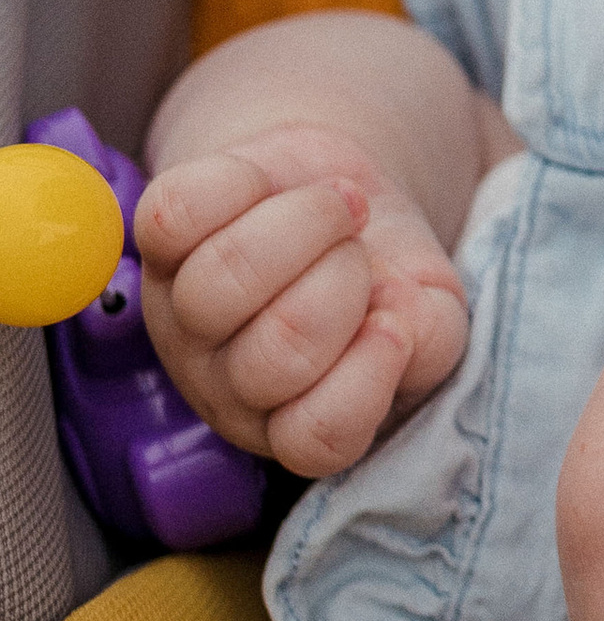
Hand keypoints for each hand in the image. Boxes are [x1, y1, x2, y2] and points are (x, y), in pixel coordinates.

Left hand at [137, 127, 469, 477]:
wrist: (344, 198)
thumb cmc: (388, 276)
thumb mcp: (431, 315)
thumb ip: (428, 338)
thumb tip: (394, 322)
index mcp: (300, 423)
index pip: (319, 437)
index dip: (368, 374)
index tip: (396, 320)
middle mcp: (231, 387)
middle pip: (275, 355)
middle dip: (346, 280)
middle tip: (362, 253)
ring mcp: (184, 320)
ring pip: (221, 281)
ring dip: (305, 222)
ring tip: (339, 208)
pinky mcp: (154, 249)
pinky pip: (175, 216)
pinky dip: (240, 183)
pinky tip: (272, 185)